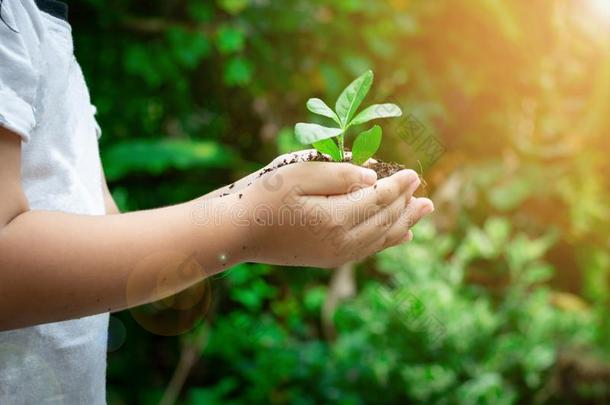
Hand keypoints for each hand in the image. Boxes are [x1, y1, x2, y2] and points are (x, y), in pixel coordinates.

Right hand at [230, 161, 432, 267]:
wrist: (238, 233)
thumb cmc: (264, 196)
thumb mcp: (298, 173)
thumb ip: (337, 173)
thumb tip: (372, 177)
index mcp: (335, 218)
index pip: (378, 199)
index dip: (398, 185)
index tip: (414, 174)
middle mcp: (341, 242)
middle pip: (385, 220)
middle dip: (406, 203)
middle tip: (423, 191)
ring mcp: (336, 255)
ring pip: (381, 237)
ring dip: (404, 221)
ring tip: (423, 210)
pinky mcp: (329, 259)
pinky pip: (368, 249)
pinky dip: (388, 240)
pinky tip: (401, 235)